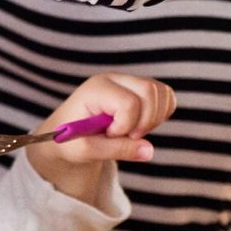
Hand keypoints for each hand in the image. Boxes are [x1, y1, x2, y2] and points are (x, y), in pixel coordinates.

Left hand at [25, 74, 175, 200]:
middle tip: (127, 137)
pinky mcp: (140, 89)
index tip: (110, 136)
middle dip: (146, 121)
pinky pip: (166, 96)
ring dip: (155, 118)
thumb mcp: (87, 150)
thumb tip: (149, 151)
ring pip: (162, 92)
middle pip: (150, 91)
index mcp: (96, 89)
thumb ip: (118, 150)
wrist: (65, 135)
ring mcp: (129, 81)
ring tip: (132, 132)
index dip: (125, 126)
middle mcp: (114, 79)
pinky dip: (162, 114)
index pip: (128, 102)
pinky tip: (142, 125)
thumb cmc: (70, 141)